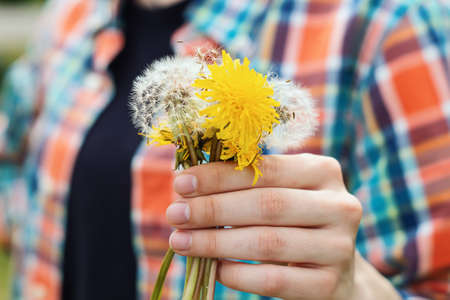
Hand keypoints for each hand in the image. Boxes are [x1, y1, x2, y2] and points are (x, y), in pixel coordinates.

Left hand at [166, 154, 392, 298]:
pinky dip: (238, 274)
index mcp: (323, 172)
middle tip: (175, 214)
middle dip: (213, 209)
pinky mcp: (330, 284)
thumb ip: (245, 182)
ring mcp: (340, 247)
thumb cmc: (294, 220)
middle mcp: (339, 205)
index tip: (181, 183)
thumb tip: (187, 182)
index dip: (219, 176)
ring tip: (180, 242)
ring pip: (268, 243)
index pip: (265, 169)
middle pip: (266, 204)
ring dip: (216, 243)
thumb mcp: (279, 192)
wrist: (334, 266)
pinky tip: (215, 268)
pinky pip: (274, 280)